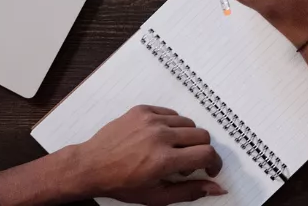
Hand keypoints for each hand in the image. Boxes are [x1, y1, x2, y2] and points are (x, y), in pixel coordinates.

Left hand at [59, 105, 224, 203]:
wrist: (91, 166)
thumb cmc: (120, 184)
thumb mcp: (156, 196)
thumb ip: (190, 191)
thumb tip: (216, 188)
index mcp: (164, 160)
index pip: (206, 154)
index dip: (214, 163)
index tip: (210, 168)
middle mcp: (160, 137)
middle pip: (202, 135)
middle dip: (201, 151)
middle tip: (187, 163)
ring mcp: (151, 121)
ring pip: (188, 123)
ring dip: (186, 138)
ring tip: (171, 150)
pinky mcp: (143, 111)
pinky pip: (171, 113)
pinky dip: (171, 126)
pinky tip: (159, 138)